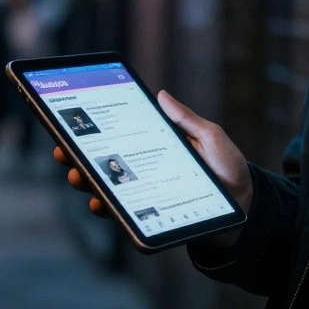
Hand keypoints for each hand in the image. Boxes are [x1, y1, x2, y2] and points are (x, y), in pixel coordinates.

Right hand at [53, 91, 253, 246]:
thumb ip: (186, 120)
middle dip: (76, 154)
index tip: (71, 119)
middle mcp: (143, 167)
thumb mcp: (211, 138)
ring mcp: (143, 191)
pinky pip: (121, 211)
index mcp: (154, 144)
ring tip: (78, 175)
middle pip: (102, 159)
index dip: (93, 127)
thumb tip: (162, 94)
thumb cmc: (229, 170)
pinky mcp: (149, 213)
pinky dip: (106, 207)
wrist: (244, 208)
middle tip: (64, 150)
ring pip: (104, 186)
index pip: (118, 133)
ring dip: (84, 180)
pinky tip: (99, 201)